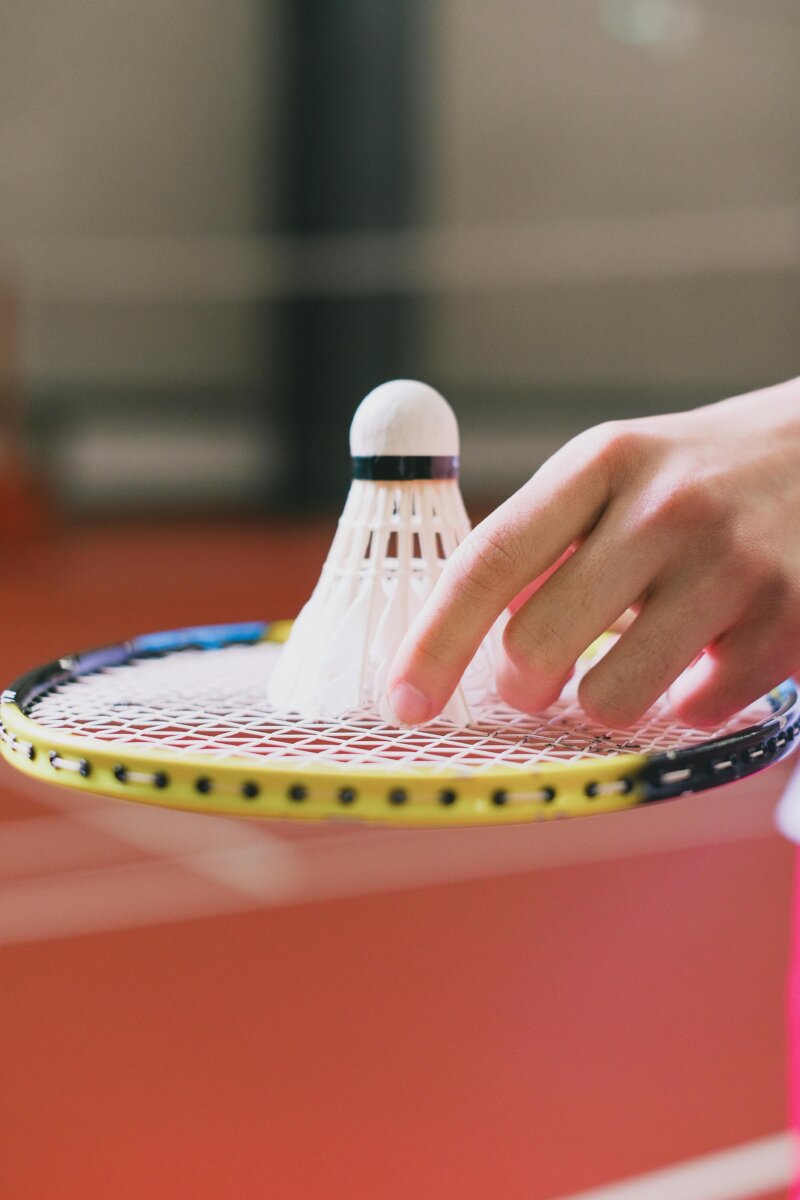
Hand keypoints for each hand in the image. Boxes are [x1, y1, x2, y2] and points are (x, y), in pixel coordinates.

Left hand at [387, 378, 799, 728]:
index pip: (489, 561)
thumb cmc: (701, 473)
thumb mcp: (618, 470)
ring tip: (630, 664)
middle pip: (538, 642)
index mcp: (602, 463)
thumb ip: (544, 538)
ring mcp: (733, 566)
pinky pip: (696, 711)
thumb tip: (468, 626)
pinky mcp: (791, 620)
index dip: (434, 642)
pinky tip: (705, 656)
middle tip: (532, 684)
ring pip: (613, 696)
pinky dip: (686, 700)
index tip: (402, 701)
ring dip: (603, 701)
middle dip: (519, 685)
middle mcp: (666, 508)